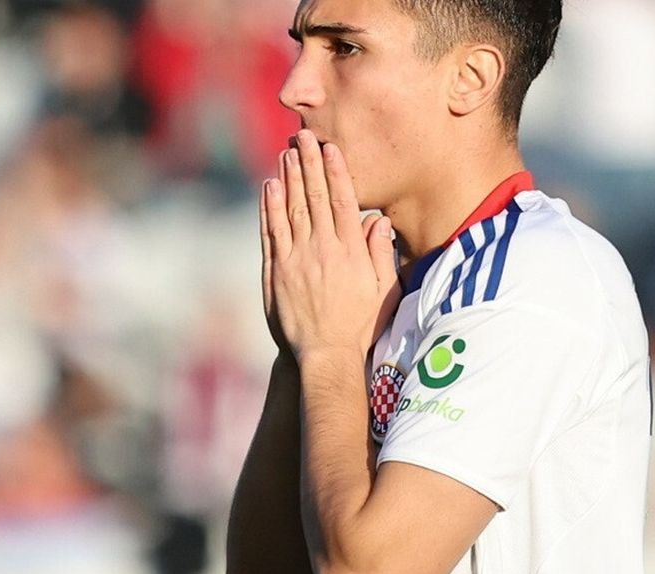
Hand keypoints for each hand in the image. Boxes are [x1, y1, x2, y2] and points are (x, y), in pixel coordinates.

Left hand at [262, 130, 399, 361]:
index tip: (330, 148)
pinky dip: (269, 208)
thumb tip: (378, 221)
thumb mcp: (385, 290)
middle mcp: (322, 250)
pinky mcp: (277, 273)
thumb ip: (382, 254)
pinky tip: (269, 187)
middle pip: (314, 198)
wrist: (326, 356)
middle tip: (302, 136)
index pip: (342, 202)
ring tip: (286, 153)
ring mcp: (296, 260)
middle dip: (308, 164)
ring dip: (288, 178)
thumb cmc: (362, 325)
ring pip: (290, 210)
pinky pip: (272, 233)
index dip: (335, 172)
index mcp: (350, 252)